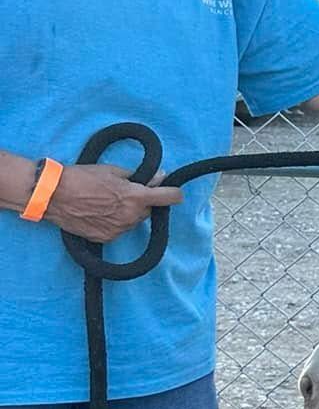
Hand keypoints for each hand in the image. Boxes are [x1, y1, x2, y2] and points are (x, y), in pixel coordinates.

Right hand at [45, 165, 181, 242]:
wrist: (53, 195)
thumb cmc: (82, 178)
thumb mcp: (112, 170)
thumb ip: (139, 176)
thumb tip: (159, 177)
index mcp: (135, 197)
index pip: (168, 198)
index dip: (174, 194)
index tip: (176, 193)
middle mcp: (131, 216)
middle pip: (148, 210)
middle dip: (142, 201)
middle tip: (125, 192)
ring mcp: (118, 230)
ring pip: (133, 221)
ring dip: (128, 212)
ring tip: (107, 202)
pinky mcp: (106, 238)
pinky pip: (119, 229)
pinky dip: (115, 222)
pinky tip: (99, 212)